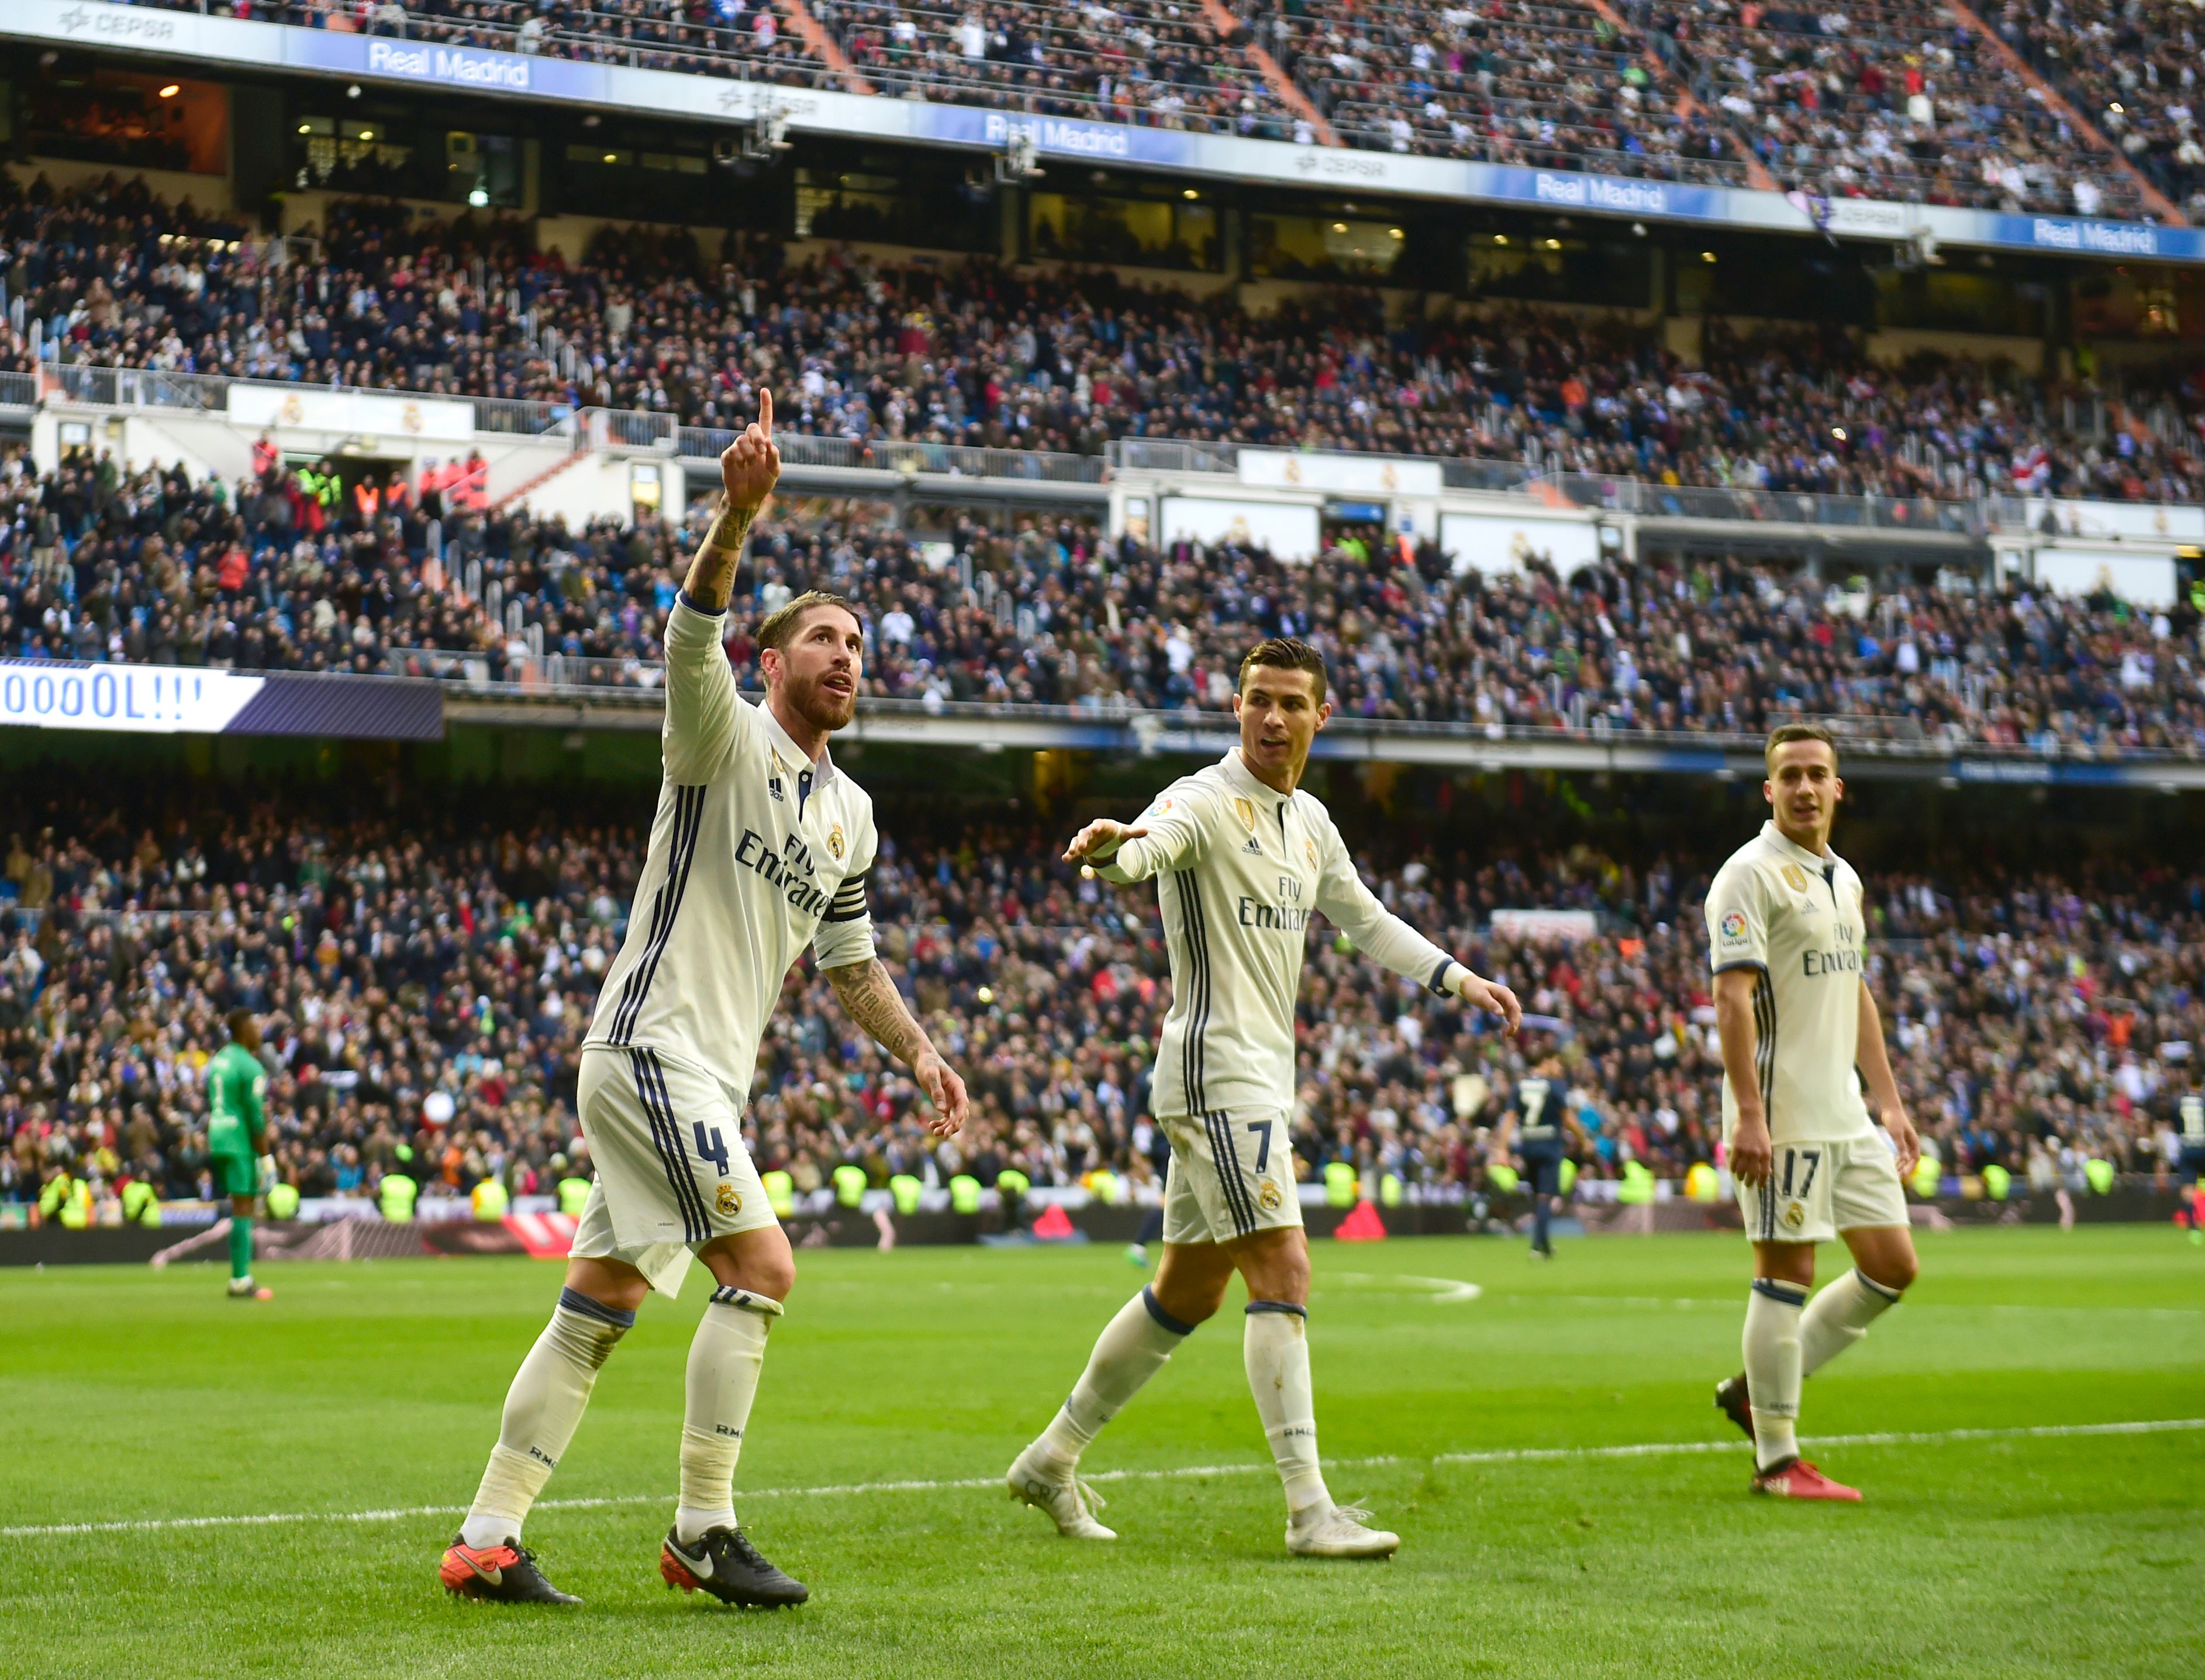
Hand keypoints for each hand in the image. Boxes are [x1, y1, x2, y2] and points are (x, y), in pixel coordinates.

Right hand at [720, 388, 778, 512]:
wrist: (748, 498)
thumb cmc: (762, 483)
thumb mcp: (774, 471)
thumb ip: (774, 457)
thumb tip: (769, 442)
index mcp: (763, 442)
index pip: (764, 420)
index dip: (765, 405)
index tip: (764, 390)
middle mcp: (750, 442)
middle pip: (752, 427)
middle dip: (758, 438)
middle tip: (762, 451)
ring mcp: (737, 448)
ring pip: (741, 440)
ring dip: (749, 453)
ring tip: (750, 465)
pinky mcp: (727, 457)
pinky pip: (732, 452)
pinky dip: (739, 460)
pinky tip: (740, 467)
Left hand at [913, 1049, 968, 1137]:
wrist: (923, 1060)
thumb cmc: (927, 1065)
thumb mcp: (930, 1075)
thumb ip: (936, 1091)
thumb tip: (942, 1110)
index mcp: (957, 1085)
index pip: (963, 1103)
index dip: (959, 1116)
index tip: (952, 1126)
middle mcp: (957, 1094)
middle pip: (962, 1113)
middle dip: (954, 1125)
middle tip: (944, 1135)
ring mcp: (952, 1099)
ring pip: (954, 1117)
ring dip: (947, 1127)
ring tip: (935, 1132)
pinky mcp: (944, 1102)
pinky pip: (946, 1116)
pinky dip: (941, 1123)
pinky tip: (931, 1125)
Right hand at [1063, 819, 1147, 865]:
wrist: (1107, 841)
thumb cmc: (1115, 835)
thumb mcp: (1125, 834)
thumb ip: (1133, 832)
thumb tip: (1147, 831)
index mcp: (1101, 826)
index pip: (1098, 824)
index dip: (1096, 827)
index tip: (1095, 829)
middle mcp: (1091, 831)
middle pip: (1085, 833)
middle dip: (1082, 839)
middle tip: (1081, 846)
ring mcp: (1084, 840)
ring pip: (1076, 841)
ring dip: (1074, 847)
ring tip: (1071, 853)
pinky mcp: (1080, 848)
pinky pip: (1072, 850)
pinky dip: (1068, 854)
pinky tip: (1064, 859)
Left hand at [1453, 969, 1521, 1034]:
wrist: (1469, 984)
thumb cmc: (1474, 989)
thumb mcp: (1481, 997)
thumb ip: (1491, 1004)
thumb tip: (1501, 1014)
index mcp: (1506, 993)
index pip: (1515, 1008)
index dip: (1515, 1020)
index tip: (1509, 1030)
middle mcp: (1509, 997)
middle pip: (1517, 1013)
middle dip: (1514, 1025)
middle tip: (1505, 1036)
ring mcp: (1506, 1001)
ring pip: (1514, 1015)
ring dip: (1512, 1026)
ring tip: (1504, 1036)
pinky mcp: (1502, 1005)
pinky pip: (1510, 1016)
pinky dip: (1509, 1024)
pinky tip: (1504, 1032)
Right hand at [1730, 1111, 1772, 1186]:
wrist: (1751, 1118)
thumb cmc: (1760, 1131)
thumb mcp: (1767, 1145)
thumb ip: (1766, 1158)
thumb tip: (1768, 1171)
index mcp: (1766, 1154)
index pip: (1764, 1173)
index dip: (1762, 1182)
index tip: (1759, 1187)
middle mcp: (1757, 1154)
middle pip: (1752, 1173)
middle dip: (1749, 1181)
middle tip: (1747, 1184)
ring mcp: (1746, 1151)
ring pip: (1742, 1169)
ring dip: (1740, 1175)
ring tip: (1739, 1177)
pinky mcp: (1737, 1147)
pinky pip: (1734, 1161)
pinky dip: (1733, 1167)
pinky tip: (1733, 1170)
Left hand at [1882, 1104, 1920, 1176]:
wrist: (1890, 1108)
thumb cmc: (1894, 1120)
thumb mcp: (1896, 1134)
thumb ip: (1901, 1146)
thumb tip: (1905, 1159)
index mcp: (1914, 1142)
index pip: (1915, 1159)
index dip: (1910, 1168)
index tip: (1903, 1174)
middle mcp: (1912, 1142)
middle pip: (1911, 1159)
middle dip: (1906, 1168)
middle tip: (1898, 1176)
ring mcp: (1906, 1141)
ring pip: (1906, 1156)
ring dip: (1902, 1164)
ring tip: (1895, 1171)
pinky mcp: (1900, 1139)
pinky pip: (1902, 1152)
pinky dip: (1899, 1158)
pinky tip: (1893, 1163)